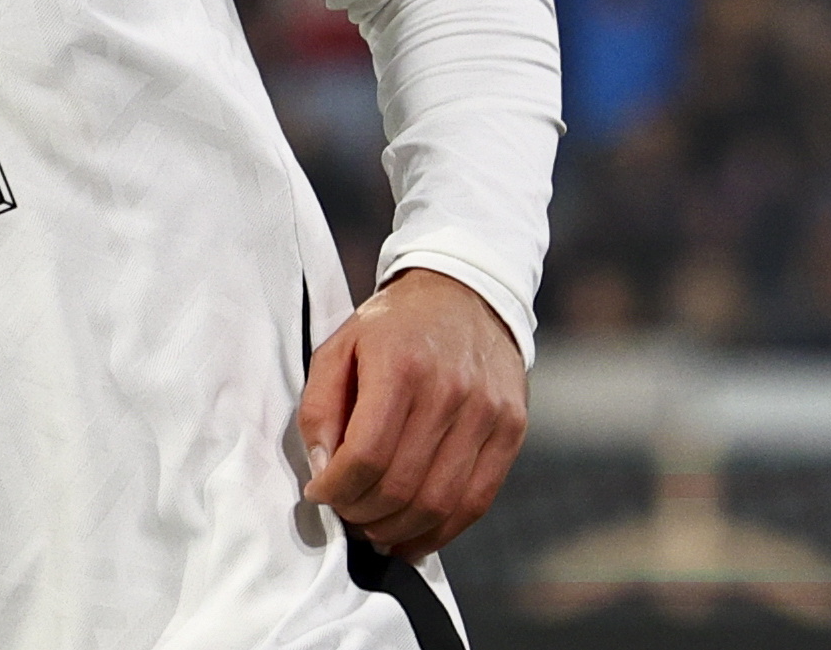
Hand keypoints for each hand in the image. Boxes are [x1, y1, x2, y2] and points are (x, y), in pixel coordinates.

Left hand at [298, 267, 527, 559]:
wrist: (464, 293)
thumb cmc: (392, 326)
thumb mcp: (338, 347)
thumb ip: (319, 408)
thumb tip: (322, 470)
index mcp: (401, 366)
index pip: (367, 455)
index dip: (336, 489)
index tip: (319, 494)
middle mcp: (450, 391)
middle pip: (402, 486)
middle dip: (363, 514)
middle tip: (344, 515)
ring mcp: (487, 413)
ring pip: (440, 503)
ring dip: (399, 530)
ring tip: (372, 528)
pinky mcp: (511, 429)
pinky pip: (477, 501)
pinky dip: (441, 531)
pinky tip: (413, 537)